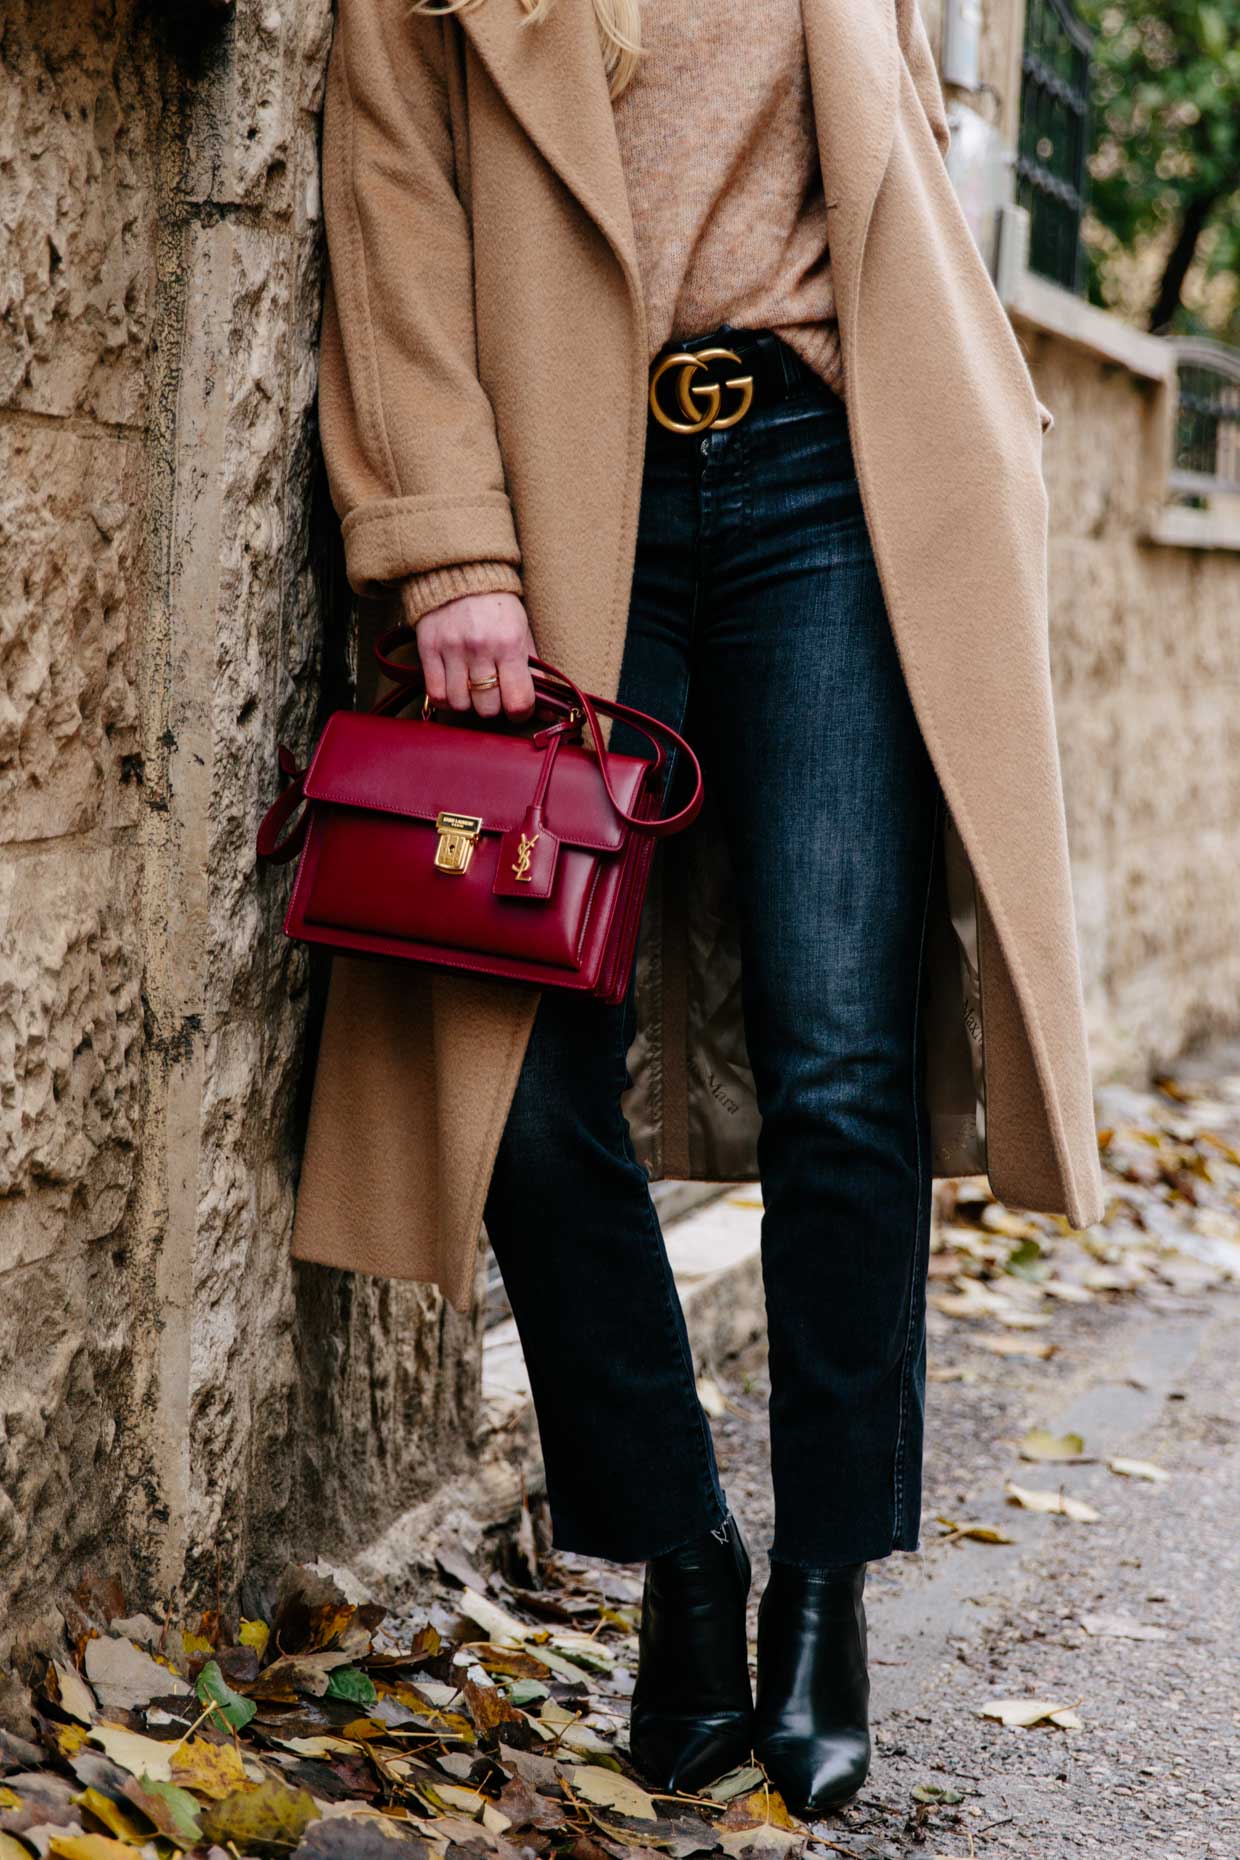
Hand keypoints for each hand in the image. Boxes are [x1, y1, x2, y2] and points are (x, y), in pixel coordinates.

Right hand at [414, 592, 536, 719]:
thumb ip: (533, 672)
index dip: (520, 712)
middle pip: (488, 708)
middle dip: (493, 706)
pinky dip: (446, 699)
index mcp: (510, 644)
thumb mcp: (523, 633)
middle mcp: (481, 648)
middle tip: (493, 693)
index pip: (518, 701)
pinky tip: (454, 688)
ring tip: (472, 689)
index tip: (517, 707)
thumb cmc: (498, 607)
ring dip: (469, 704)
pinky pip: (436, 694)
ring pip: (461, 705)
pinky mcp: (428, 649)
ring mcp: (452, 649)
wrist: (462, 573)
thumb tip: (548, 713)